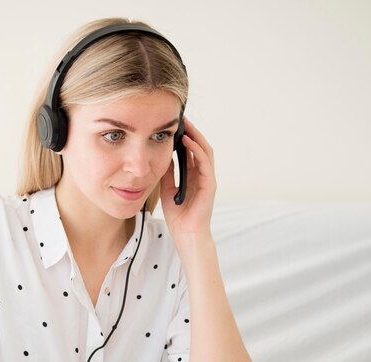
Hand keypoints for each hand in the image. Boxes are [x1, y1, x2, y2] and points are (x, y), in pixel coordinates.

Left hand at [159, 117, 216, 242]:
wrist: (186, 234)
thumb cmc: (179, 217)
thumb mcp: (167, 189)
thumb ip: (167, 173)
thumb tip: (160, 155)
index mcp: (194, 176)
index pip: (191, 151)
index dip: (185, 137)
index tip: (174, 125)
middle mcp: (202, 175)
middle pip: (200, 147)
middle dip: (192, 131)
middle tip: (181, 117)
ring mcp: (207, 179)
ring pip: (205, 150)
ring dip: (196, 135)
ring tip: (185, 123)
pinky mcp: (209, 184)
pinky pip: (204, 162)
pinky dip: (196, 149)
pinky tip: (187, 140)